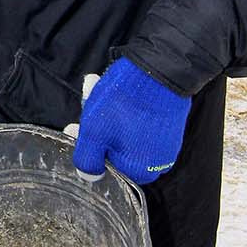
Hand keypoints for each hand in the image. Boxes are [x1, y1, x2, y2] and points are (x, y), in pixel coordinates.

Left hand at [70, 58, 190, 184]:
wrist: (159, 70)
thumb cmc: (124, 105)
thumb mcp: (94, 135)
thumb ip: (88, 160)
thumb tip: (88, 176)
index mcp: (140, 171)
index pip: (107, 165)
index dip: (89, 145)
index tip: (76, 125)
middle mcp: (158, 162)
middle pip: (115, 147)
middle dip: (97, 123)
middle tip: (87, 101)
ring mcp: (167, 142)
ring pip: (126, 131)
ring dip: (108, 112)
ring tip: (95, 86)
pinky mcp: (170, 123)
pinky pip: (142, 121)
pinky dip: (126, 107)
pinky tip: (116, 88)